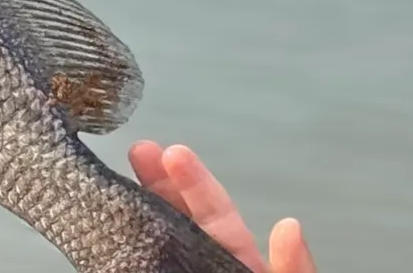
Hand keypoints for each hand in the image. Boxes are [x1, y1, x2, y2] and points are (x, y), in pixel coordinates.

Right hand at [130, 140, 315, 272]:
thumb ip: (295, 269)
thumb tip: (289, 226)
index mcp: (238, 263)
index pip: (214, 215)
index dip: (192, 181)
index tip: (170, 151)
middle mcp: (205, 263)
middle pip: (176, 220)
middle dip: (157, 183)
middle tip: (137, 150)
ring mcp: (179, 268)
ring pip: (154, 241)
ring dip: (139, 211)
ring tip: (117, 185)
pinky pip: (137, 263)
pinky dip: (128, 248)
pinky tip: (118, 230)